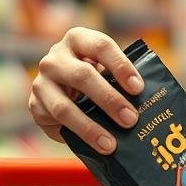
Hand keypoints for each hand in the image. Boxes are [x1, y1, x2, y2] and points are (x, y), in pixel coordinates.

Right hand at [28, 27, 143, 153]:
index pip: (101, 46)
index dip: (121, 66)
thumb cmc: (95, 78)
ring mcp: (41, 82)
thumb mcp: (106, 71)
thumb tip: (151, 103)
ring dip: (90, 127)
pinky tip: (95, 146)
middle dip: (110, 100)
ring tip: (111, 144)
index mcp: (78, 39)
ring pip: (64, 107)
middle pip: (83, 75)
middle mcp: (55, 57)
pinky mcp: (35, 105)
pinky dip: (78, 136)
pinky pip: (56, 124)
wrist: (63, 92)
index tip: (138, 88)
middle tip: (131, 119)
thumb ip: (121, 80)